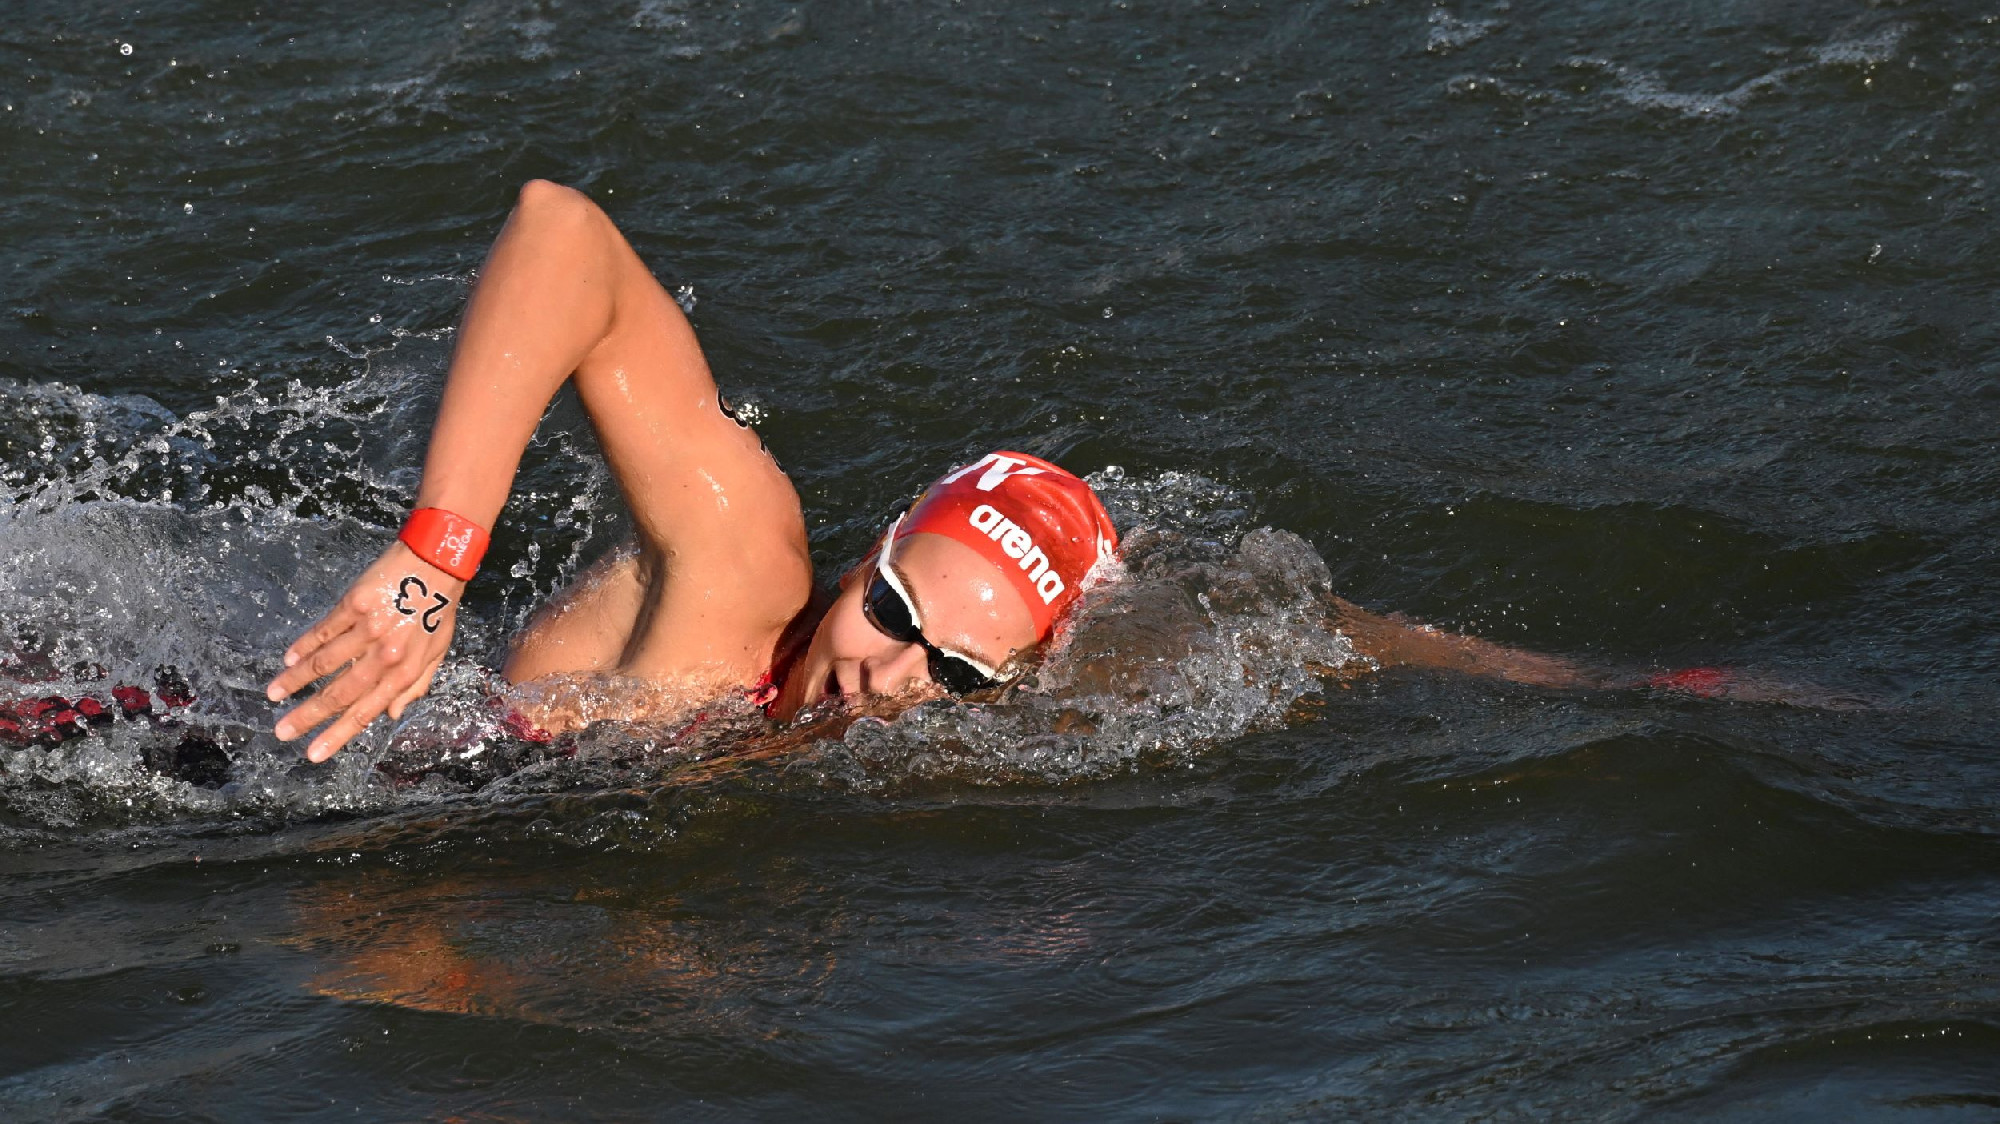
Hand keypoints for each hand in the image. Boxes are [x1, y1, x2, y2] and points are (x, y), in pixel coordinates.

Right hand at [267, 541, 464, 760]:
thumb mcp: (438, 653)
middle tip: (282, 732)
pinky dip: (304, 646)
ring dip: (295, 681)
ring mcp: (368, 629)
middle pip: (339, 693)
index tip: (314, 753)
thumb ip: (415, 686)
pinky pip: (324, 630)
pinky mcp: (355, 603)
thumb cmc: (439, 610)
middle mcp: (385, 654)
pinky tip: (288, 658)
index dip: (338, 735)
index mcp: (405, 671)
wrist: (438, 563)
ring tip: (273, 694)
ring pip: (324, 663)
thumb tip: (390, 715)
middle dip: (307, 716)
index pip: (366, 712)